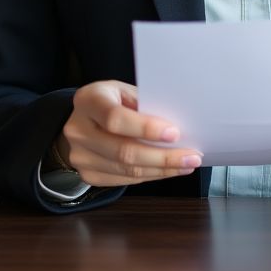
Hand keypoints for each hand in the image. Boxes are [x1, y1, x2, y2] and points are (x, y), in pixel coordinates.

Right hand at [59, 80, 201, 187]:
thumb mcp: (123, 90)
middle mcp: (78, 130)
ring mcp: (80, 157)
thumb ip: (143, 103)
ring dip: (161, 169)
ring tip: (186, 164)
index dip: (146, 128)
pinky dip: (150, 176)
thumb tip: (178, 122)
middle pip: (123, 151)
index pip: (115, 118)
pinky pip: (124, 181)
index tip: (174, 133)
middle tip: (192, 156)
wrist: (81, 120)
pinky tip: (168, 170)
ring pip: (126, 171)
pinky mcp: (88, 175)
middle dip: (163, 156)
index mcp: (88, 100)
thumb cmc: (110, 100)